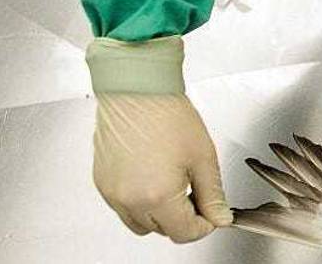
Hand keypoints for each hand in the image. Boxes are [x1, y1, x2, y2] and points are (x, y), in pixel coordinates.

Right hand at [86, 36, 230, 242]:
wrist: (136, 89)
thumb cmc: (167, 114)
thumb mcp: (202, 157)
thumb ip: (212, 194)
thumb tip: (220, 217)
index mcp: (157, 197)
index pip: (184, 233)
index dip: (203, 225)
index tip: (212, 212)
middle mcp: (129, 200)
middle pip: (162, 230)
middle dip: (183, 218)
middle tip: (196, 192)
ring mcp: (112, 193)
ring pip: (140, 223)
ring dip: (159, 213)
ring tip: (174, 182)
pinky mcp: (102, 183)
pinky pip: (123, 207)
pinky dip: (140, 201)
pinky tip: (153, 176)